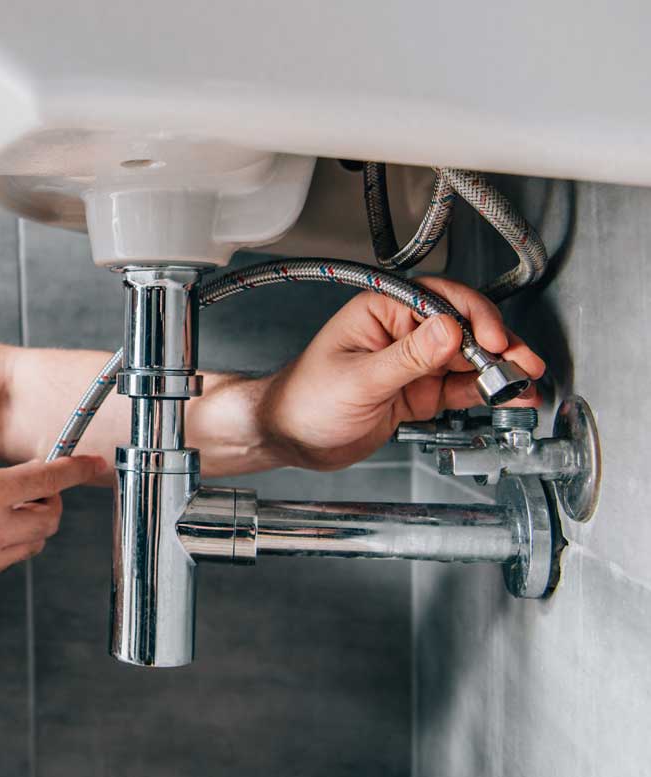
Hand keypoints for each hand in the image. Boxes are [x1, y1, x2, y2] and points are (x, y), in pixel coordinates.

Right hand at [0, 456, 104, 600]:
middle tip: (33, 493)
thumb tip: (23, 480)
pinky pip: (7, 561)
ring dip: (28, 527)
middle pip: (50, 519)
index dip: (76, 471)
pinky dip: (5, 545)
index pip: (48, 481)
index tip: (93, 465)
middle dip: (48, 504)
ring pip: (33, 544)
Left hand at [256, 276, 546, 471]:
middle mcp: (401, 331)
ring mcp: (413, 362)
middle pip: (463, 328)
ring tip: (525, 382)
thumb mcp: (359, 380)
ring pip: (468, 358)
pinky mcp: (419, 391)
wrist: (289, 438)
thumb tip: (448, 330)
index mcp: (380, 310)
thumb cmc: (304, 400)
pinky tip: (508, 395)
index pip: (439, 300)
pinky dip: (485, 392)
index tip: (492, 339)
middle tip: (522, 363)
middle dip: (497, 344)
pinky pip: (460, 387)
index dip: (472, 317)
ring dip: (498, 369)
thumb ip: (407, 358)